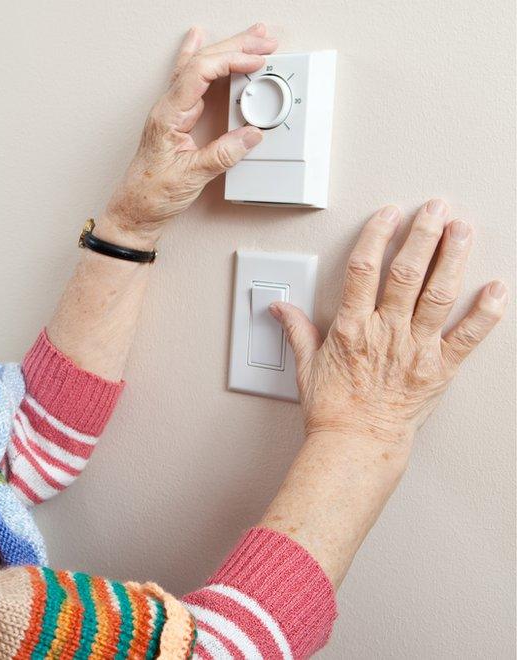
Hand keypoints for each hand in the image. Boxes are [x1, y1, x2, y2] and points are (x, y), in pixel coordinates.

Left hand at [101, 23, 276, 247]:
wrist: (134, 211)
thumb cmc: (151, 195)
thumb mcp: (192, 177)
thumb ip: (223, 154)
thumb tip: (252, 134)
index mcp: (167, 116)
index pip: (199, 73)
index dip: (230, 61)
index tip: (256, 61)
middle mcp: (167, 108)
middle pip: (200, 63)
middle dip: (235, 47)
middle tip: (264, 40)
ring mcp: (170, 111)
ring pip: (197, 67)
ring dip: (225, 50)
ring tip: (250, 36)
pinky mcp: (175, 118)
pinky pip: (191, 80)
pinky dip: (202, 59)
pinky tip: (199, 40)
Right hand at [271, 200, 508, 447]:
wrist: (355, 444)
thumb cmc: (332, 410)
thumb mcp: (306, 365)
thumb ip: (297, 330)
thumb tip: (280, 308)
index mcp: (351, 328)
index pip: (362, 270)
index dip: (376, 236)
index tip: (389, 215)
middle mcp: (385, 332)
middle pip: (405, 272)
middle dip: (422, 235)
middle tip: (435, 208)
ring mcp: (415, 349)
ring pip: (437, 294)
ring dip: (452, 258)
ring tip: (463, 230)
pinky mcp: (439, 369)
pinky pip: (468, 337)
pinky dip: (486, 312)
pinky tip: (497, 288)